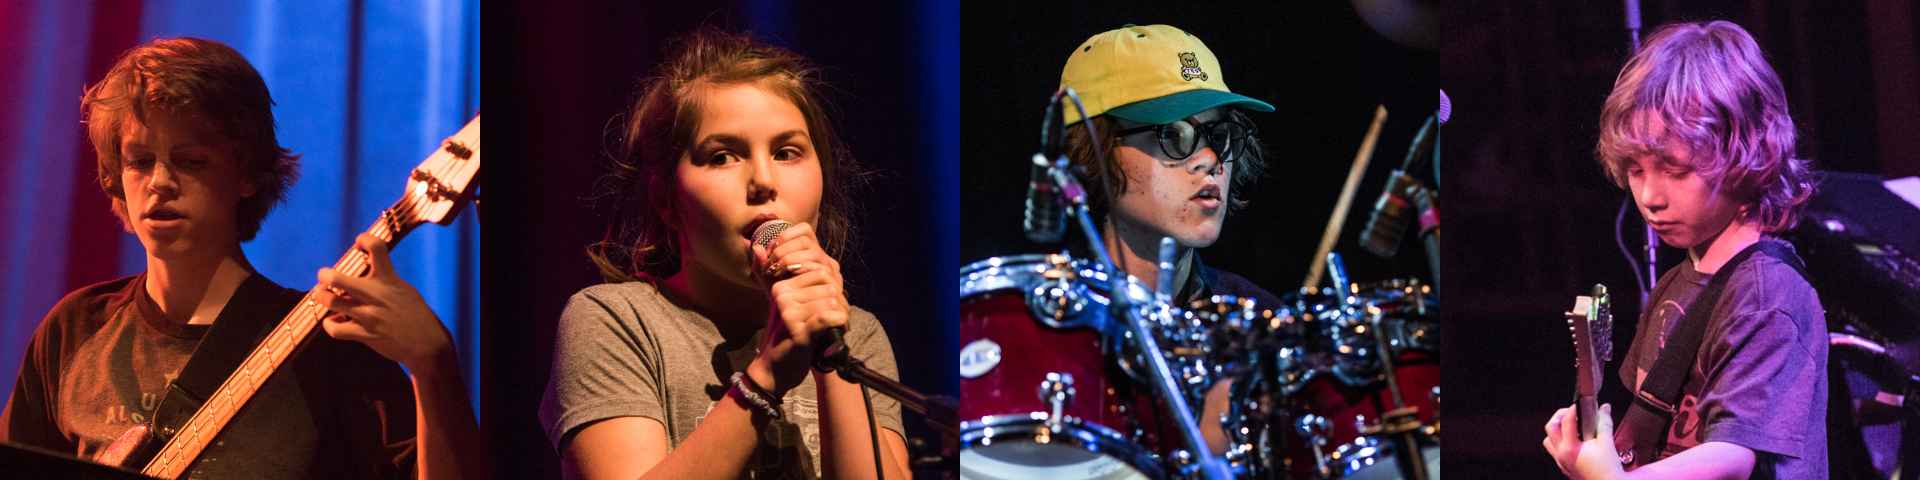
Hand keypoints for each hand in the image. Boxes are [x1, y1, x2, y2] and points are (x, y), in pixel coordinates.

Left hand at [314, 233, 453, 372]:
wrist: (427, 344)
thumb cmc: (416, 314)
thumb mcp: (405, 289)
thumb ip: (385, 279)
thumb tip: (365, 270)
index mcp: (389, 279)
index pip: (376, 247)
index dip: (364, 239)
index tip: (360, 243)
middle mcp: (376, 295)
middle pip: (336, 278)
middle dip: (325, 275)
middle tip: (325, 276)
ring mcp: (368, 316)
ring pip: (330, 302)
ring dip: (322, 297)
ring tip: (324, 296)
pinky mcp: (364, 335)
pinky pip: (334, 329)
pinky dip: (331, 324)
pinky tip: (336, 322)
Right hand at [744, 222, 848, 395]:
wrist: (776, 368)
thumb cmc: (783, 334)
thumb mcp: (780, 303)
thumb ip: (771, 276)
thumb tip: (757, 247)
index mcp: (780, 285)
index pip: (818, 267)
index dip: (830, 284)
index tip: (828, 302)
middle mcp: (782, 295)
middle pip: (826, 279)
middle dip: (837, 297)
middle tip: (834, 314)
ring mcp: (790, 312)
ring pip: (830, 297)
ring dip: (839, 311)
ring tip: (833, 324)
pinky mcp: (800, 330)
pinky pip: (828, 316)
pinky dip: (838, 322)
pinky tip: (836, 329)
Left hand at [1544, 403, 1625, 479]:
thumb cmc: (1607, 469)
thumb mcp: (1607, 442)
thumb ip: (1604, 423)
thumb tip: (1604, 409)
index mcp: (1570, 447)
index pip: (1567, 421)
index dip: (1574, 408)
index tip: (1581, 404)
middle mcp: (1561, 454)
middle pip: (1551, 427)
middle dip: (1560, 416)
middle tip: (1572, 412)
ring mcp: (1561, 461)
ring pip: (1549, 440)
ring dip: (1557, 430)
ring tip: (1570, 425)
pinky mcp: (1564, 466)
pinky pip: (1554, 450)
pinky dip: (1560, 441)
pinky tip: (1574, 440)